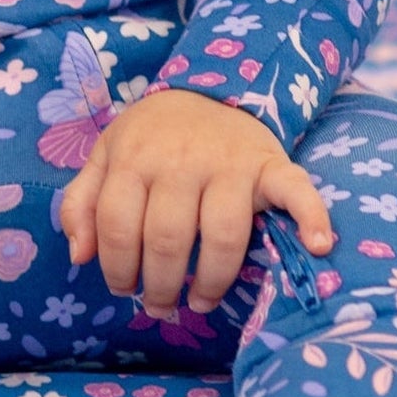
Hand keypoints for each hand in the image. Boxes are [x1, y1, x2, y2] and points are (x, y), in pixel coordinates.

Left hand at [57, 89, 333, 317]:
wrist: (209, 89)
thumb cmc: (152, 137)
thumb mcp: (106, 156)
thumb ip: (83, 202)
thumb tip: (79, 256)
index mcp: (134, 157)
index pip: (118, 226)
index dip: (117, 268)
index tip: (124, 290)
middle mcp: (180, 159)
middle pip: (167, 239)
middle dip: (160, 285)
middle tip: (161, 307)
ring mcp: (228, 161)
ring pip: (221, 235)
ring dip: (211, 280)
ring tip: (200, 301)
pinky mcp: (269, 163)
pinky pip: (295, 191)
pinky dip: (311, 218)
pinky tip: (318, 247)